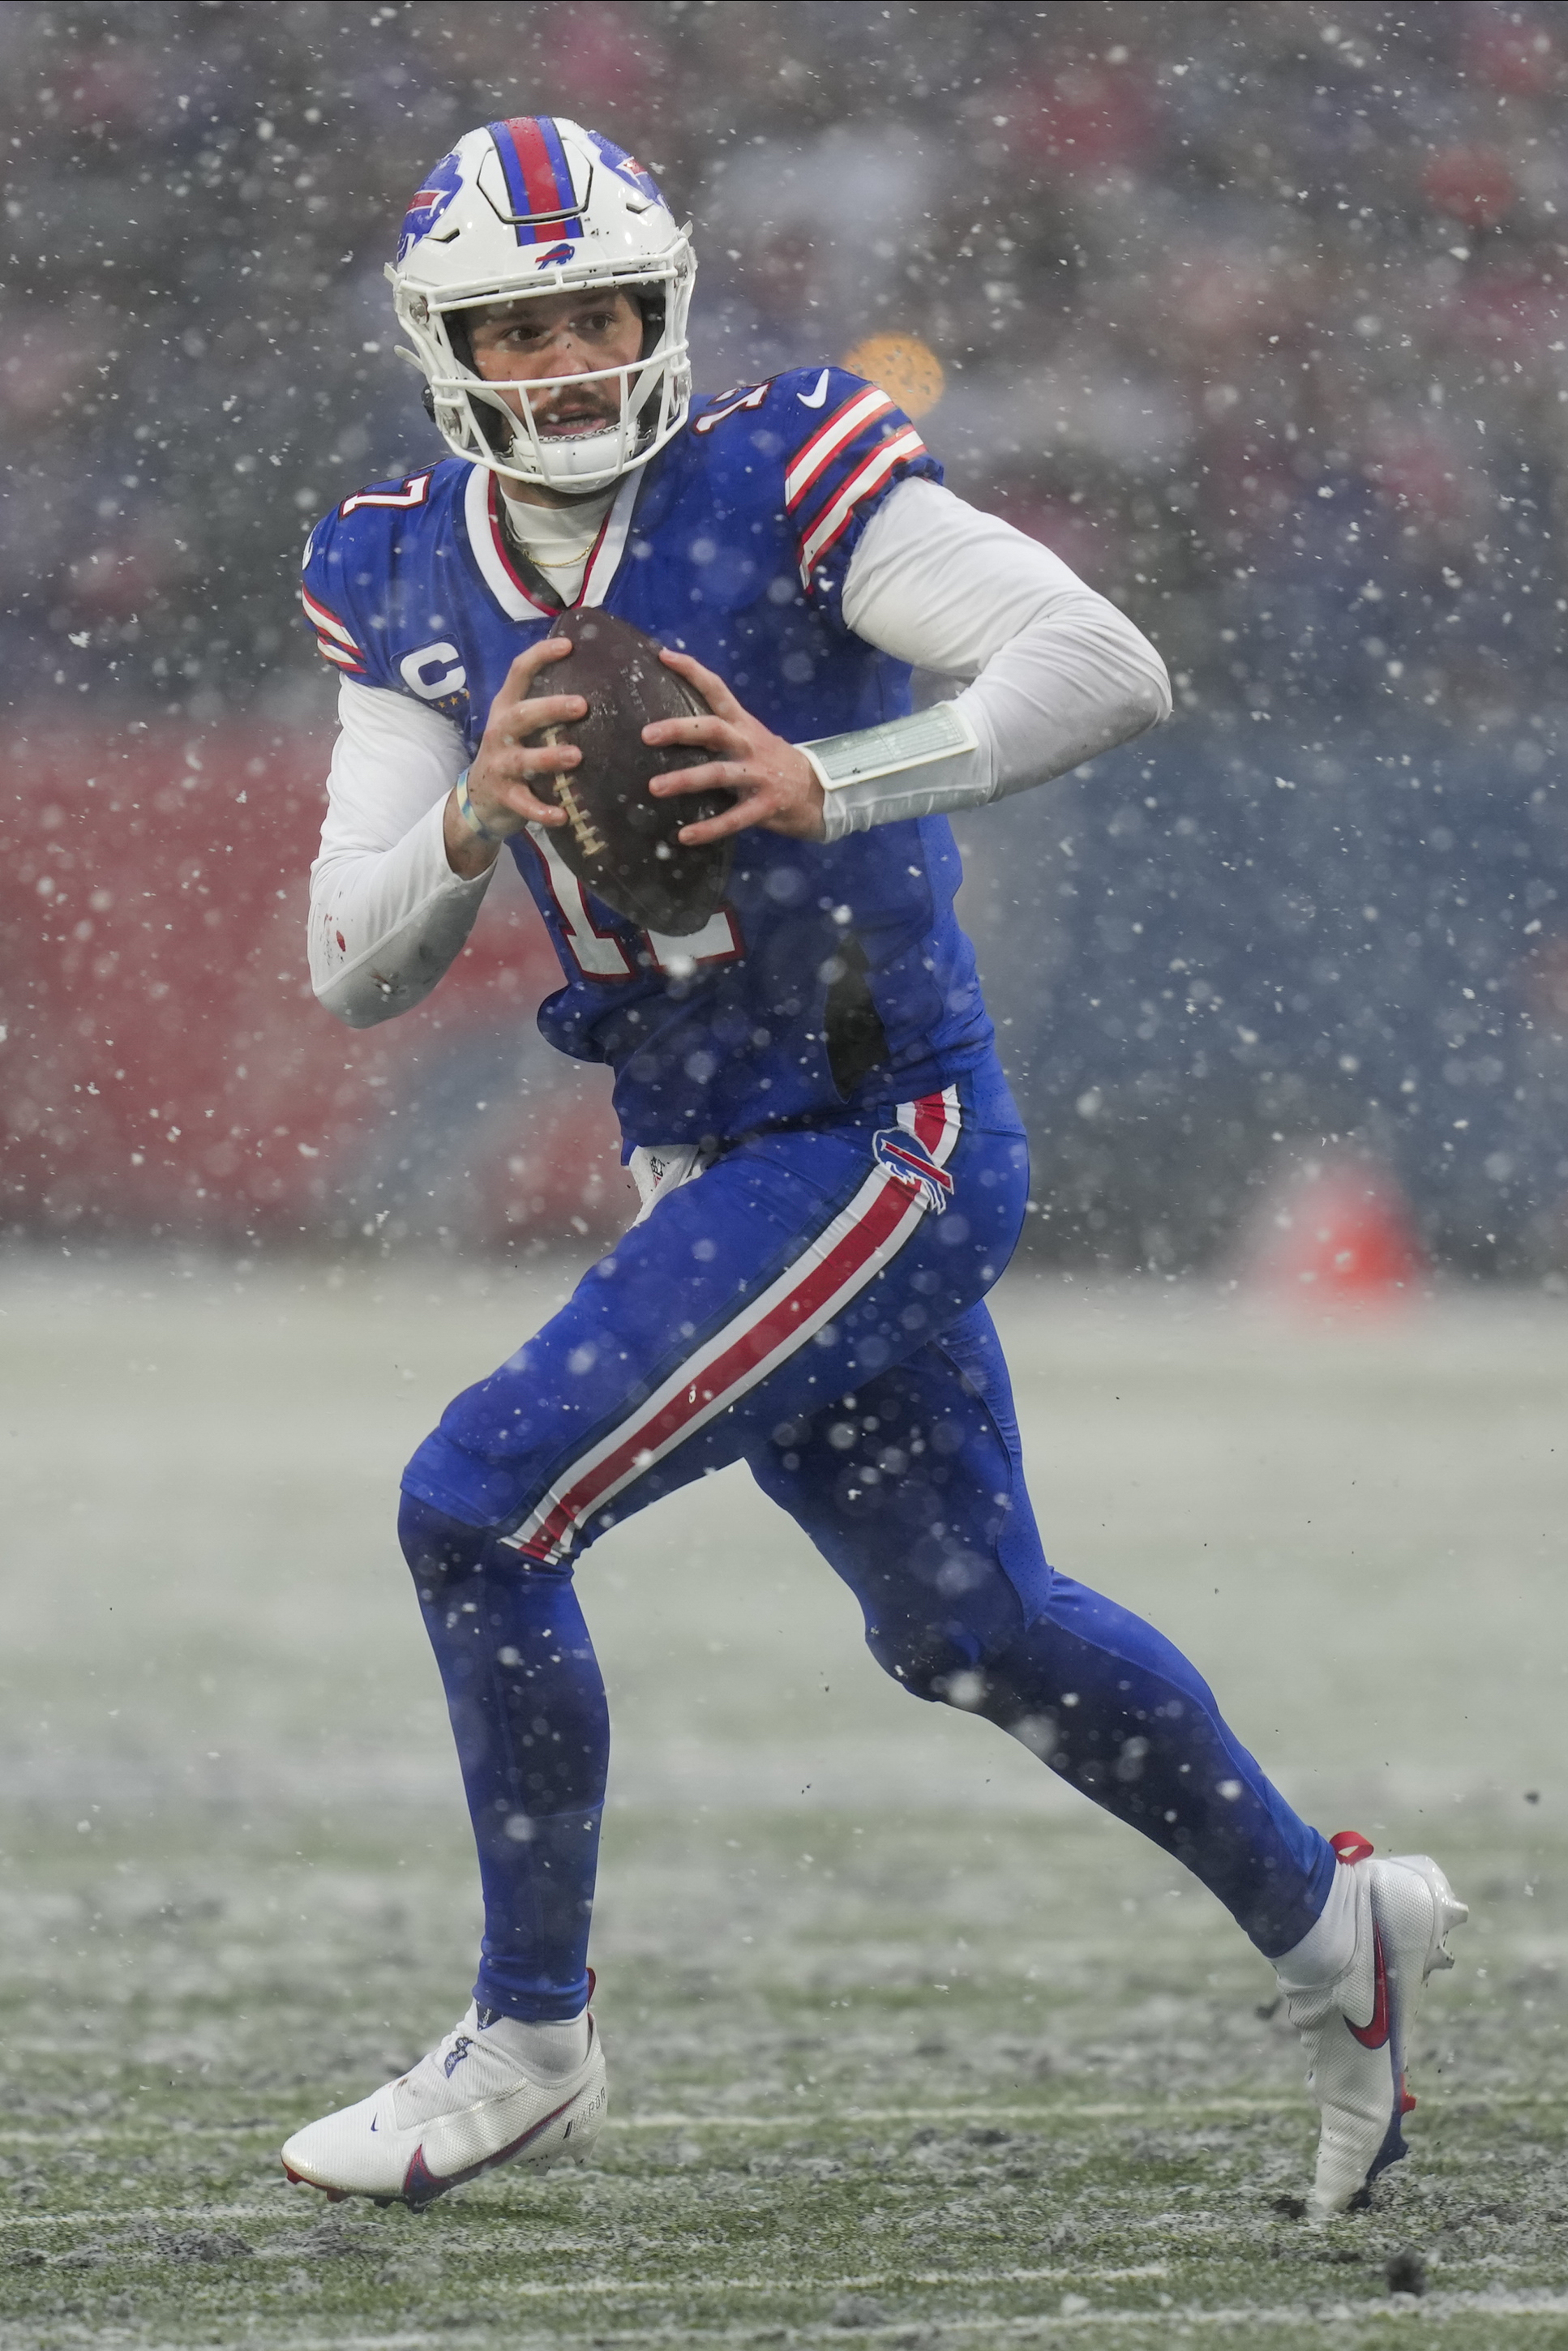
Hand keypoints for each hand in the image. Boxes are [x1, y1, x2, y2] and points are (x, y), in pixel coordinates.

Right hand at [443, 637, 583, 876]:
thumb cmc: (514, 753)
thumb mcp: (522, 726)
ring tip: (576, 756)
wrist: (479, 799)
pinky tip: (562, 814)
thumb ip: (546, 706)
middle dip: (550, 708)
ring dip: (549, 757)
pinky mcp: (504, 796)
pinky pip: (524, 804)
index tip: (568, 645)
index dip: (540, 656)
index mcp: (507, 708)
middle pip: (521, 715)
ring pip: (523, 759)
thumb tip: (597, 681)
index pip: (519, 672)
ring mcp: (500, 764)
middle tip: (582, 705)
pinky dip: (542, 811)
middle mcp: (500, 732)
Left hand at [642, 650, 825, 845]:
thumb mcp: (752, 740)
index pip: (717, 690)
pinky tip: (684, 836)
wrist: (822, 792)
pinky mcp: (766, 806)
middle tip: (647, 735)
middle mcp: (749, 745)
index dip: (692, 671)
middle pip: (713, 729)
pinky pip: (733, 818)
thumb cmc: (775, 765)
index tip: (663, 655)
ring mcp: (759, 775)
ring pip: (718, 774)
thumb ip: (722, 734)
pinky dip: (708, 829)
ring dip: (685, 780)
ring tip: (654, 788)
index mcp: (744, 725)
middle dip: (680, 730)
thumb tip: (675, 730)